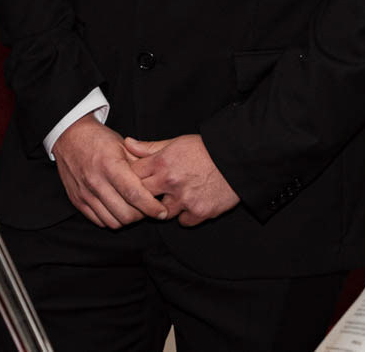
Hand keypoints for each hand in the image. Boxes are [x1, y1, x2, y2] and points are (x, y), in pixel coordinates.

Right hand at [53, 116, 167, 228]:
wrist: (69, 136)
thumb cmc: (99, 139)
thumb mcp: (124, 145)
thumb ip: (142, 164)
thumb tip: (159, 182)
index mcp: (110, 164)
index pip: (134, 194)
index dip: (151, 207)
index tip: (162, 212)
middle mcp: (95, 181)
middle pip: (125, 214)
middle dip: (142, 216)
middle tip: (149, 209)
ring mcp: (85, 193)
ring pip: (113, 222)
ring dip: (127, 219)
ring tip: (134, 209)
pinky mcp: (77, 201)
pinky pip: (99, 221)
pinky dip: (112, 219)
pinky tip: (118, 209)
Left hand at [123, 134, 239, 226]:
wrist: (237, 158)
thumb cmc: (205, 149)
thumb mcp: (176, 142)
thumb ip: (150, 147)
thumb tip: (127, 143)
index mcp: (162, 162)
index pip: (133, 175)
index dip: (133, 178)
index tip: (137, 180)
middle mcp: (170, 182)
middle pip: (143, 197)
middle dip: (145, 196)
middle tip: (152, 193)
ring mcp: (184, 199)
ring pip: (162, 213)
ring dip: (166, 207)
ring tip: (176, 197)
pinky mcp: (199, 212)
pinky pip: (183, 221)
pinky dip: (186, 215)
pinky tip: (191, 203)